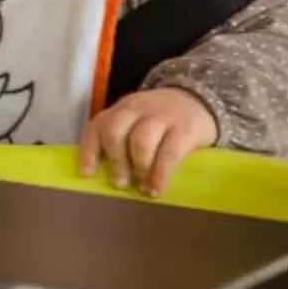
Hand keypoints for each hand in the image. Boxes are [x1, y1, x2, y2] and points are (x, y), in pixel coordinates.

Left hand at [79, 87, 216, 195]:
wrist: (200, 99)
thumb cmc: (161, 120)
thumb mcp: (137, 122)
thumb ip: (122, 140)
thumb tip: (108, 176)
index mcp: (121, 110)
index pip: (97, 125)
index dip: (89, 150)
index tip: (87, 174)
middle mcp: (137, 109)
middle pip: (115, 131)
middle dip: (115, 160)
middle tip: (119, 184)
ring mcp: (161, 117)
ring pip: (141, 140)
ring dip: (138, 168)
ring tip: (142, 189)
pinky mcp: (185, 129)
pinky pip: (169, 153)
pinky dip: (160, 174)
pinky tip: (157, 189)